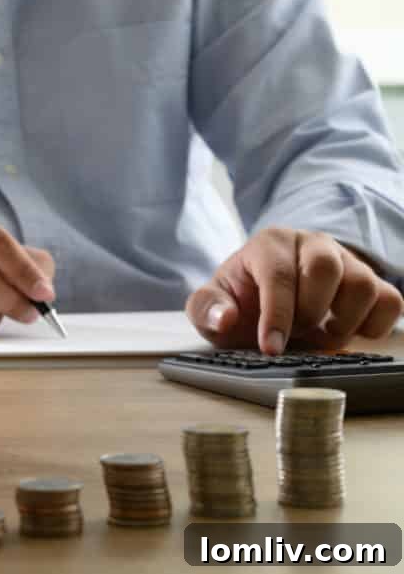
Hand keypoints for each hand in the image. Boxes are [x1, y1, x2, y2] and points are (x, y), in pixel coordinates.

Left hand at [186, 228, 402, 353]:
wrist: (266, 297)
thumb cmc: (240, 299)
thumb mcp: (211, 305)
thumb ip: (207, 309)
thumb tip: (226, 318)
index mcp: (270, 244)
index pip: (279, 275)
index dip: (277, 316)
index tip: (271, 348)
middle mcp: (312, 244)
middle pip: (325, 268)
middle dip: (310, 313)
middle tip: (297, 336)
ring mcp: (347, 261)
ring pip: (363, 284)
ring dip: (343, 322)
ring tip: (319, 336)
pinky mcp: (372, 282)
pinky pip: (391, 301)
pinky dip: (373, 325)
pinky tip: (347, 333)